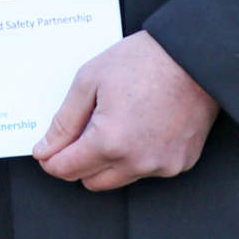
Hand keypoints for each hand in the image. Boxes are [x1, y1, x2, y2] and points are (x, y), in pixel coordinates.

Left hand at [32, 30, 218, 190]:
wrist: (193, 57)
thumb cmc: (142, 62)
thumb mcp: (89, 81)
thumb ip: (64, 122)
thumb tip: (45, 150)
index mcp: (110, 142)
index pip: (67, 169)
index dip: (51, 160)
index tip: (46, 151)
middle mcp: (138, 162)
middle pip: (91, 181)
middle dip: (79, 161)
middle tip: (82, 131)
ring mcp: (163, 166)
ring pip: (119, 179)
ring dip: (109, 161)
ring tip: (115, 122)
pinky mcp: (181, 163)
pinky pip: (148, 170)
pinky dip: (138, 156)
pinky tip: (140, 126)